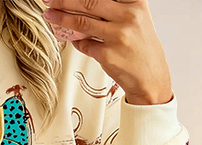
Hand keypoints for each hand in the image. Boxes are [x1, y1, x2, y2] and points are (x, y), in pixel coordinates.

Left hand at [42, 0, 172, 104]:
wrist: (151, 80)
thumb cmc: (141, 49)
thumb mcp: (136, 20)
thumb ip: (115, 9)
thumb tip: (83, 4)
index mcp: (135, 3)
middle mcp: (128, 16)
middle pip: (89, 1)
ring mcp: (118, 36)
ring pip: (82, 22)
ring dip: (62, 18)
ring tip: (50, 15)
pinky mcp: (108, 55)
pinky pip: (84, 44)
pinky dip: (76, 41)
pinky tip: (73, 39)